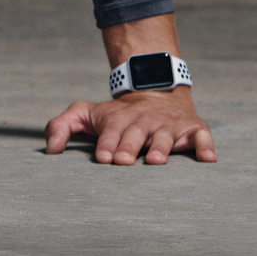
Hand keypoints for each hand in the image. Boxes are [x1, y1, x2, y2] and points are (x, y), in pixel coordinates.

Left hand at [44, 87, 216, 164]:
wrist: (156, 94)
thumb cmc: (116, 115)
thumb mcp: (86, 114)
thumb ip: (61, 126)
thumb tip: (49, 150)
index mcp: (119, 120)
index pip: (111, 132)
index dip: (107, 144)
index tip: (103, 157)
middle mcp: (144, 122)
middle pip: (136, 134)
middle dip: (129, 147)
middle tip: (123, 161)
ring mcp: (169, 125)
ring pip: (165, 136)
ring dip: (161, 147)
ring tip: (155, 160)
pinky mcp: (192, 129)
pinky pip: (201, 137)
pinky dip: (205, 145)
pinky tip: (208, 159)